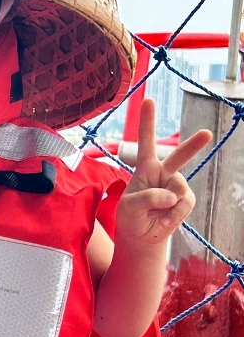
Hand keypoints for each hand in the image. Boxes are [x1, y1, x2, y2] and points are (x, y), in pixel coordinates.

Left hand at [116, 98, 211, 245]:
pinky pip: (184, 204)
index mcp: (144, 167)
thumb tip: (170, 195)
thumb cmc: (130, 217)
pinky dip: (175, 214)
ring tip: (157, 214)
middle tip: (207, 133)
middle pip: (178, 156)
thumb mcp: (129, 207)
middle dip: (193, 145)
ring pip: (179, 188)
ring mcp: (175, 186)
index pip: (145, 142)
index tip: (148, 100)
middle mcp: (162, 172)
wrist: (142, 237)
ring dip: (168, 204)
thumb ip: (147, 198)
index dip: (147, 121)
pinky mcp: (184, 200)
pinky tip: (165, 220)